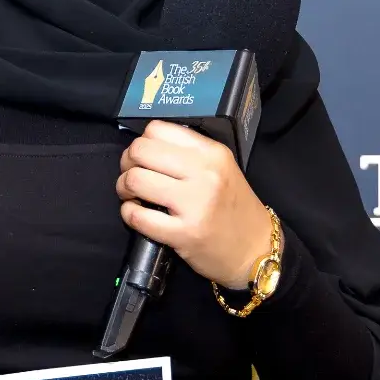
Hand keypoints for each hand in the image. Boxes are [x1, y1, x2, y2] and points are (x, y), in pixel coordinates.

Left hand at [117, 120, 269, 288]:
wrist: (255, 250)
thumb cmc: (234, 209)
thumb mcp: (221, 169)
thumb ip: (188, 154)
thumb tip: (146, 146)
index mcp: (212, 153)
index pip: (158, 129)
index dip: (142, 142)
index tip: (143, 157)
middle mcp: (204, 173)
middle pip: (140, 151)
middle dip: (127, 163)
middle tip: (132, 176)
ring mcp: (194, 204)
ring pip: (135, 180)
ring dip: (124, 188)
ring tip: (133, 196)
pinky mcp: (184, 233)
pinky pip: (138, 216)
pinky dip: (129, 213)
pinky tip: (137, 214)